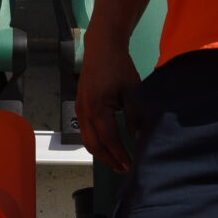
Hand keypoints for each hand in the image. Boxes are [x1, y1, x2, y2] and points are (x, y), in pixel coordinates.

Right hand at [75, 37, 140, 174]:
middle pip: (94, 144)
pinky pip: (85, 130)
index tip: (130, 165)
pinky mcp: (80, 106)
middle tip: (122, 169)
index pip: (109, 139)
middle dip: (108, 159)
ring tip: (115, 161)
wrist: (101, 48)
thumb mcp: (132, 90)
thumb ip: (134, 114)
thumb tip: (138, 136)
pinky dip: (95, 142)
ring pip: (87, 139)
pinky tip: (106, 145)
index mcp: (98, 107)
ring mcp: (79, 109)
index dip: (119, 154)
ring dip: (100, 153)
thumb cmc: (119, 66)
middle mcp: (85, 111)